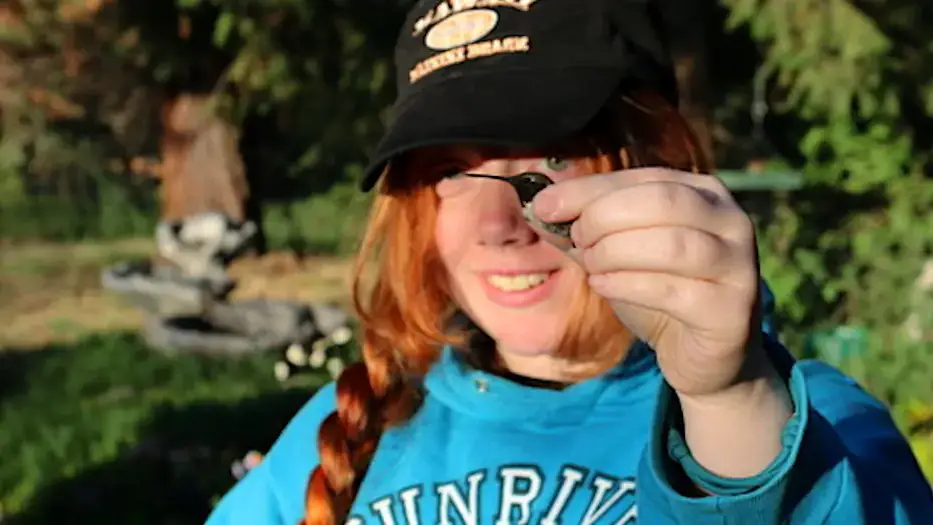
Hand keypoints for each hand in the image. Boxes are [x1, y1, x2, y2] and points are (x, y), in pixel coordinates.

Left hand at [532, 168, 764, 398]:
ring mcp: (738, 264)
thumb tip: (541, 207)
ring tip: (592, 266)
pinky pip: (671, 289)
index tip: (545, 205)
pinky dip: (627, 284)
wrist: (704, 358)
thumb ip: (587, 227)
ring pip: (670, 244)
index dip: (588, 190)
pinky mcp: (731, 309)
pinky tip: (604, 285)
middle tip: (577, 240)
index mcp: (704, 193)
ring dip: (615, 252)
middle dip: (604, 218)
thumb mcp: (619, 252)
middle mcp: (731, 220)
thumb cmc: (660, 294)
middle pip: (661, 202)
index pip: (641, 178)